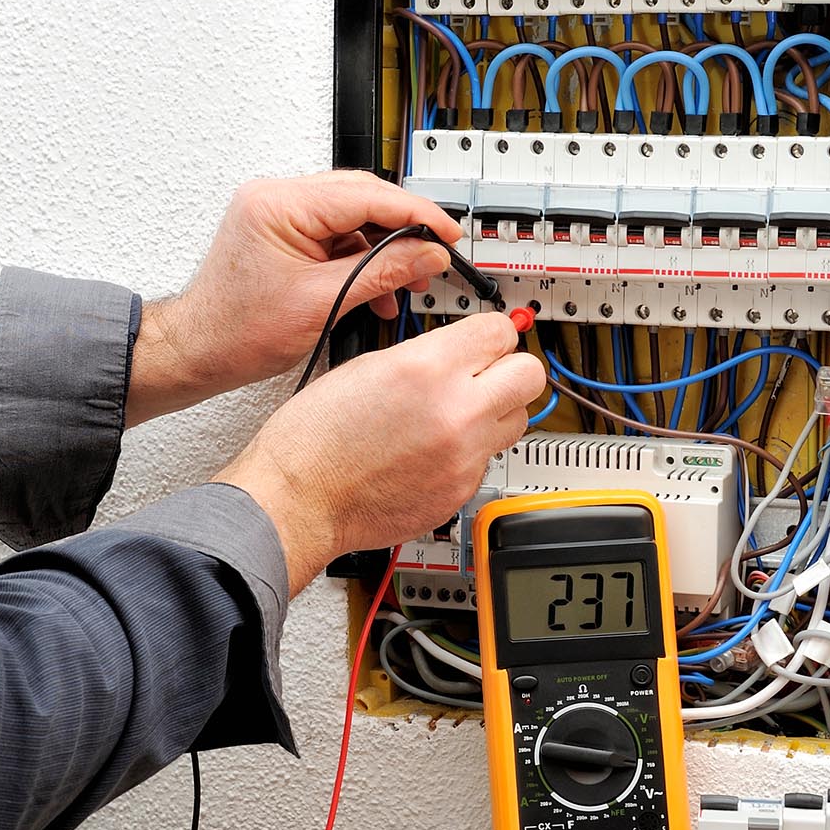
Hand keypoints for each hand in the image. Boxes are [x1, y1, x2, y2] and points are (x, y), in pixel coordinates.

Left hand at [126, 172, 461, 426]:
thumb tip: (427, 255)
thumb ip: (382, 273)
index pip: (365, 195)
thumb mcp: (322, 303)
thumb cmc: (236, 332)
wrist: (200, 353)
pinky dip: (362, 260)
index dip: (415, 215)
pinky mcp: (283, 234)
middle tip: (435, 254)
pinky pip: (336, 235)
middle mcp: (275, 199)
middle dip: (403, 230)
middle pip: (362, 198)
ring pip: (353, 217)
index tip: (446, 232)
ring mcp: (278, 214)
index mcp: (278, 205)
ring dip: (384, 250)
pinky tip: (378, 289)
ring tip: (406, 282)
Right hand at [217, 313, 545, 596]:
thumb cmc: (315, 436)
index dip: (493, 332)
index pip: (501, 331)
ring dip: (496, 411)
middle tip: (487, 373)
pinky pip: (488, 459)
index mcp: (428, 369)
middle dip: (509, 369)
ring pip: (519, 420)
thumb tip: (462, 351)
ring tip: (460, 414)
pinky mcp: (461, 491)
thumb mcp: (367, 366)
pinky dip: (469, 451)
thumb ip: (427, 355)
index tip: (486, 340)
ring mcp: (463, 457)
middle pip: (530, 375)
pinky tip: (434, 450)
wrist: (299, 498)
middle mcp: (456, 412)